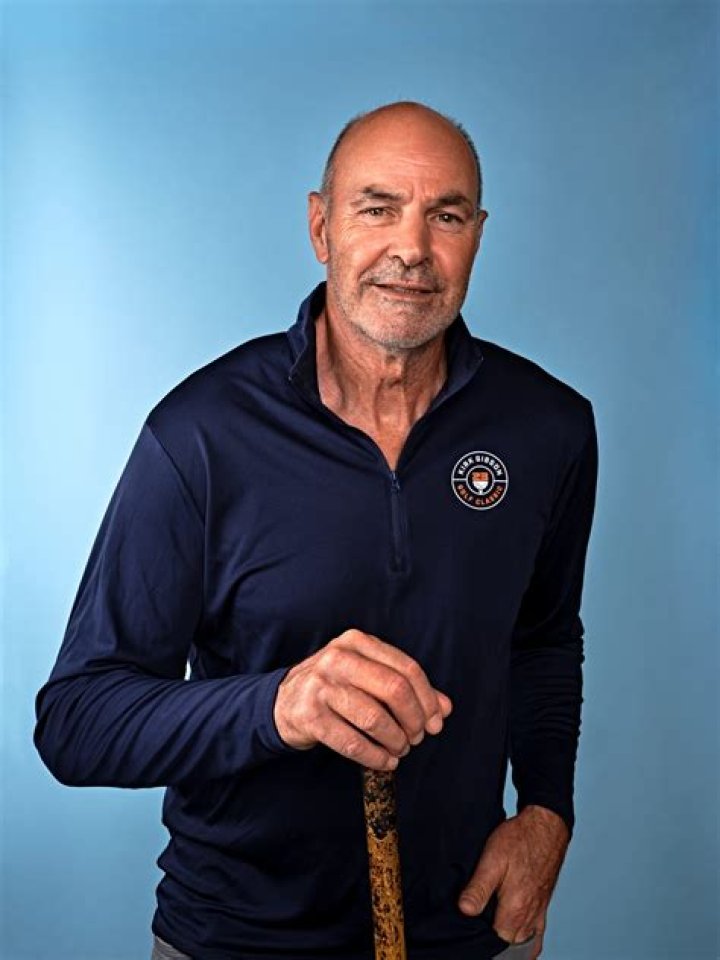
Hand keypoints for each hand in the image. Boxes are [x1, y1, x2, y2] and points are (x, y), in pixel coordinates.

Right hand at [273, 629, 452, 770]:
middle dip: (414, 720)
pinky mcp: (310, 715)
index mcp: (357, 642)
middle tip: (417, 737)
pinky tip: (385, 761)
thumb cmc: (336, 687)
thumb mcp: (368, 676)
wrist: (283, 702)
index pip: (406, 668)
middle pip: (395, 690)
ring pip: (375, 718)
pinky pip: (353, 742)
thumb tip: (444, 708)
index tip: (436, 722)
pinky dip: (376, 757)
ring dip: (396, 741)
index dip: (428, 698)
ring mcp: (321, 686)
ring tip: (400, 749)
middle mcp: (338, 658)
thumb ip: (407, 687)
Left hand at [457, 805, 569, 958]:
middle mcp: (529, 916)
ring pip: (522, 941)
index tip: (468, 930)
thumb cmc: (519, 840)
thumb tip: (464, 911)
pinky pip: (536, 934)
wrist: (545, 826)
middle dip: (493, 942)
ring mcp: (538, 912)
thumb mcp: (492, 859)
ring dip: (508, 941)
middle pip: (509, 945)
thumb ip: (479, 888)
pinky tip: (514, 934)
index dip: (480, 939)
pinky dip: (525, 940)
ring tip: (491, 930)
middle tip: (476, 928)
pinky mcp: (543, 905)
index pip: (495, 943)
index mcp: (515, 910)